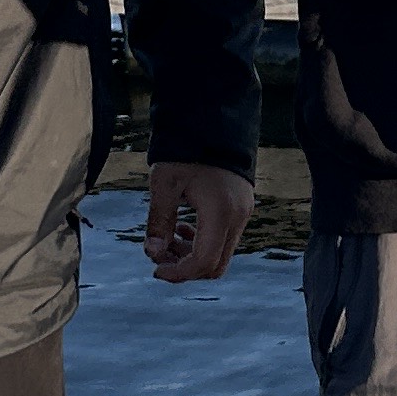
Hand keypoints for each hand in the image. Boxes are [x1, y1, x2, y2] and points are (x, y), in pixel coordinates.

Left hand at [144, 160, 255, 281]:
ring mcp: (243, 213)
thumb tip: (153, 252)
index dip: (178, 273)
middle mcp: (238, 217)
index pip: (203, 262)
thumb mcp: (164, 183)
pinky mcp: (242, 208)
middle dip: (184, 267)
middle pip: (215, 266)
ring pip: (220, 254)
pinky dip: (202, 242)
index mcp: (220, 212)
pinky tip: (182, 226)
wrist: (213, 121)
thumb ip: (158, 221)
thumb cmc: (186, 150)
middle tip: (159, 253)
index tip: (155, 269)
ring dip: (192, 255)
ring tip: (167, 237)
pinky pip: (224, 239)